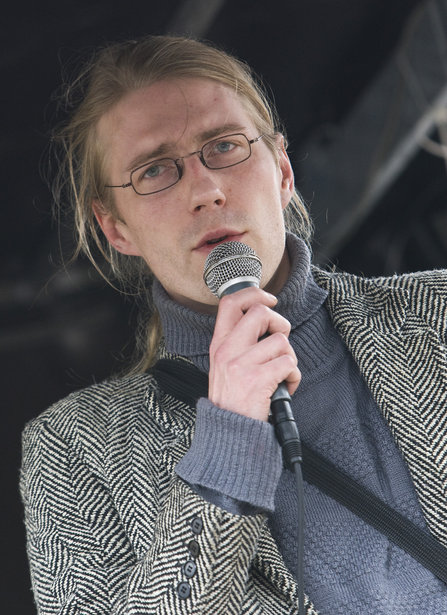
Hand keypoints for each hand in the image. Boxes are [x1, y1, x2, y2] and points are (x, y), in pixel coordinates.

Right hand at [208, 287, 300, 421]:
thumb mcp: (224, 366)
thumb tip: (265, 318)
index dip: (253, 294)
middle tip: (279, 341)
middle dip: (279, 324)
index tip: (269, 300)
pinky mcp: (257, 379)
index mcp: (219, 344)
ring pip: (280, 341)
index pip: (230, 303)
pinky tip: (284, 387)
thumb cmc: (233, 400)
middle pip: (260, 312)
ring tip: (281, 374)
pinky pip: (288, 363)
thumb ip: (238, 342)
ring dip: (288, 358)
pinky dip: (294, 376)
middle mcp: (227, 350)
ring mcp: (241, 364)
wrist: (230, 434)